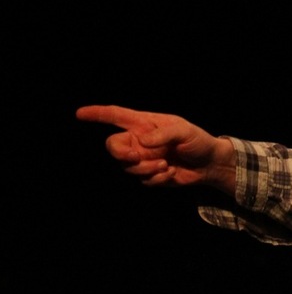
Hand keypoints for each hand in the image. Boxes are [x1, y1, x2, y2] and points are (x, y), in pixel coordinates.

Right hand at [76, 105, 235, 192]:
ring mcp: (143, 158)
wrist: (209, 164)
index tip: (80, 113)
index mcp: (145, 124)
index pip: (116, 116)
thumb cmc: (198, 141)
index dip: (97, 114)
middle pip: (112, 146)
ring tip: (166, 164)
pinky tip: (171, 172)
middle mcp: (139, 140)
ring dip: (146, 168)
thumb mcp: (185, 132)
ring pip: (127, 167)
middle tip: (135, 156)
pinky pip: (143, 180)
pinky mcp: (149, 174)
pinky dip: (157, 178)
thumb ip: (164, 134)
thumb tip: (142, 141)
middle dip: (120, 153)